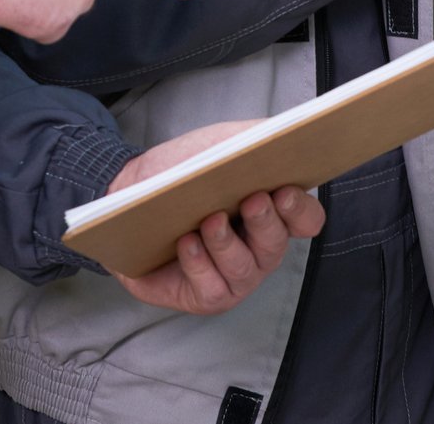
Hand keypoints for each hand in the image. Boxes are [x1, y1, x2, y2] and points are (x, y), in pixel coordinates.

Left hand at [107, 121, 326, 315]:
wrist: (127, 195)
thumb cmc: (179, 172)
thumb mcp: (217, 144)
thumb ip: (251, 139)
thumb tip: (279, 137)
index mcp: (271, 213)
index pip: (306, 220)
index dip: (301, 209)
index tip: (284, 191)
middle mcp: (259, 250)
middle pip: (276, 244)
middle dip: (265, 221)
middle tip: (252, 200)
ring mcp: (235, 277)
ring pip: (244, 268)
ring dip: (227, 243)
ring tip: (210, 220)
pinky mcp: (206, 296)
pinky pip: (212, 288)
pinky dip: (199, 264)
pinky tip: (186, 243)